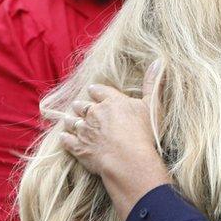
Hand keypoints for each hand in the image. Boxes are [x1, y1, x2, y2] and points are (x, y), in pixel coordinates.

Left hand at [60, 61, 170, 218]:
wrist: (127, 158)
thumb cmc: (142, 132)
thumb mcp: (152, 105)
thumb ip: (153, 84)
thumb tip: (158, 61)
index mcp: (112, 102)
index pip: (100, 91)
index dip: (96, 90)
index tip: (92, 89)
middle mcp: (94, 113)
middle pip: (83, 106)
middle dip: (81, 105)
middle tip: (78, 104)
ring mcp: (84, 130)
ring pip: (72, 122)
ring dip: (70, 120)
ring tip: (68, 119)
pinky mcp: (78, 147)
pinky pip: (67, 140)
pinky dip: (65, 138)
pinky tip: (63, 137)